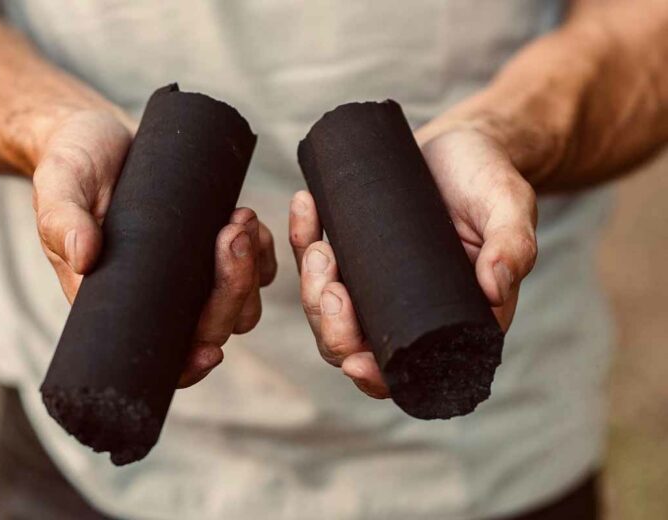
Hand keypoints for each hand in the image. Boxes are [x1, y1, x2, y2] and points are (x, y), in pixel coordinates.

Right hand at [32, 109, 276, 387]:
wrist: (96, 134)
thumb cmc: (71, 165)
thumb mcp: (58, 186)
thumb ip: (61, 220)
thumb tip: (83, 257)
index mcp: (121, 303)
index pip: (161, 356)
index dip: (188, 367)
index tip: (209, 352)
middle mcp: (162, 297)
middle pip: (214, 326)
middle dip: (232, 290)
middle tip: (230, 234)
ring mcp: (191, 273)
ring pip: (241, 302)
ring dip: (251, 271)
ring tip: (240, 220)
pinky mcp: (211, 243)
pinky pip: (255, 266)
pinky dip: (262, 253)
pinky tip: (252, 223)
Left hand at [289, 126, 536, 398]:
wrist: (466, 141)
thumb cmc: (491, 180)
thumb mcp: (511, 208)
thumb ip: (514, 245)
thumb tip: (497, 289)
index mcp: (447, 319)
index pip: (406, 370)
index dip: (376, 377)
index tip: (356, 360)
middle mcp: (405, 309)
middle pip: (352, 344)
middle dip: (332, 327)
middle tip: (333, 286)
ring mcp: (374, 281)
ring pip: (325, 307)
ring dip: (310, 285)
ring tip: (317, 245)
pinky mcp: (354, 248)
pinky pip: (316, 256)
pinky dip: (302, 236)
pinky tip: (305, 207)